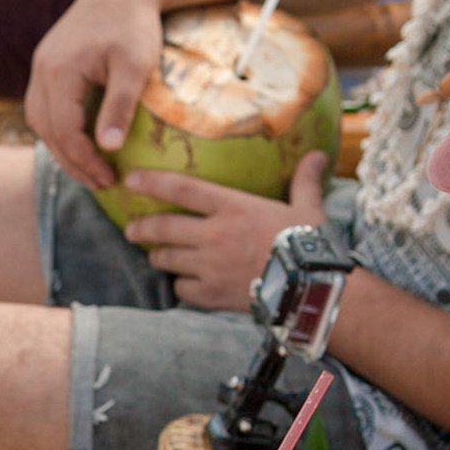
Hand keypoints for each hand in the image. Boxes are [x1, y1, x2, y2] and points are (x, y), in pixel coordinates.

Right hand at [25, 0, 171, 191]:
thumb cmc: (134, 25)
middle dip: (71, 162)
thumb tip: (108, 148)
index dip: (84, 160)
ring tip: (90, 168)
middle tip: (101, 183)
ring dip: (61, 149)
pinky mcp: (46, 66)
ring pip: (39, 122)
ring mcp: (40, 67)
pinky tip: (80, 142)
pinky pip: (43, 108)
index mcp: (60, 71)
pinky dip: (58, 131)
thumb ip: (120, 106)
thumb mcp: (135, 66)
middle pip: (46, 131)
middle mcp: (41, 71)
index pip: (64, 130)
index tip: (109, 178)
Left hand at [119, 151, 329, 311]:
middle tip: (132, 229)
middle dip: (141, 228)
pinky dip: (180, 285)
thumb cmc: (308, 244)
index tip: (130, 180)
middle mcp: (213, 234)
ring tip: (157, 256)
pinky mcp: (211, 294)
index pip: (182, 189)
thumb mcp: (308, 207)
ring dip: (158, 257)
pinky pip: (181, 288)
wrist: (310, 288)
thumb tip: (319, 155)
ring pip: (167, 259)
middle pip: (163, 227)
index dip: (152, 182)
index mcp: (232, 207)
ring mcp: (209, 266)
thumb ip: (305, 181)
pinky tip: (184, 284)